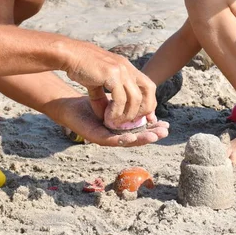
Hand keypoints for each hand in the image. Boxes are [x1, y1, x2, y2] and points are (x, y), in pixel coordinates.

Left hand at [49, 95, 168, 146]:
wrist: (69, 106)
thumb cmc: (91, 103)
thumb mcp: (113, 99)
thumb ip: (127, 100)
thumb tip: (146, 94)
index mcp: (123, 127)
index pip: (142, 128)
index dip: (154, 126)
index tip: (165, 122)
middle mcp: (117, 134)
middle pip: (139, 136)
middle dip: (153, 134)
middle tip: (165, 131)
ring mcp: (107, 137)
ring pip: (129, 141)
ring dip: (142, 139)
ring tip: (155, 136)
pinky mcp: (97, 138)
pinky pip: (113, 139)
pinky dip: (124, 139)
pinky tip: (134, 136)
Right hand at [63, 41, 156, 124]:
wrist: (68, 53)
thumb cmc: (81, 66)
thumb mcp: (97, 82)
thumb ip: (103, 97)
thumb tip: (105, 115)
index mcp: (127, 68)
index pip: (149, 86)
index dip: (148, 103)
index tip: (143, 117)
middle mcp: (128, 67)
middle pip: (149, 91)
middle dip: (143, 109)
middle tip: (131, 122)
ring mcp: (121, 70)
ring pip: (135, 98)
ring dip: (127, 114)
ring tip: (116, 122)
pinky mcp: (111, 74)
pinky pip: (120, 99)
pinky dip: (116, 111)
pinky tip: (107, 117)